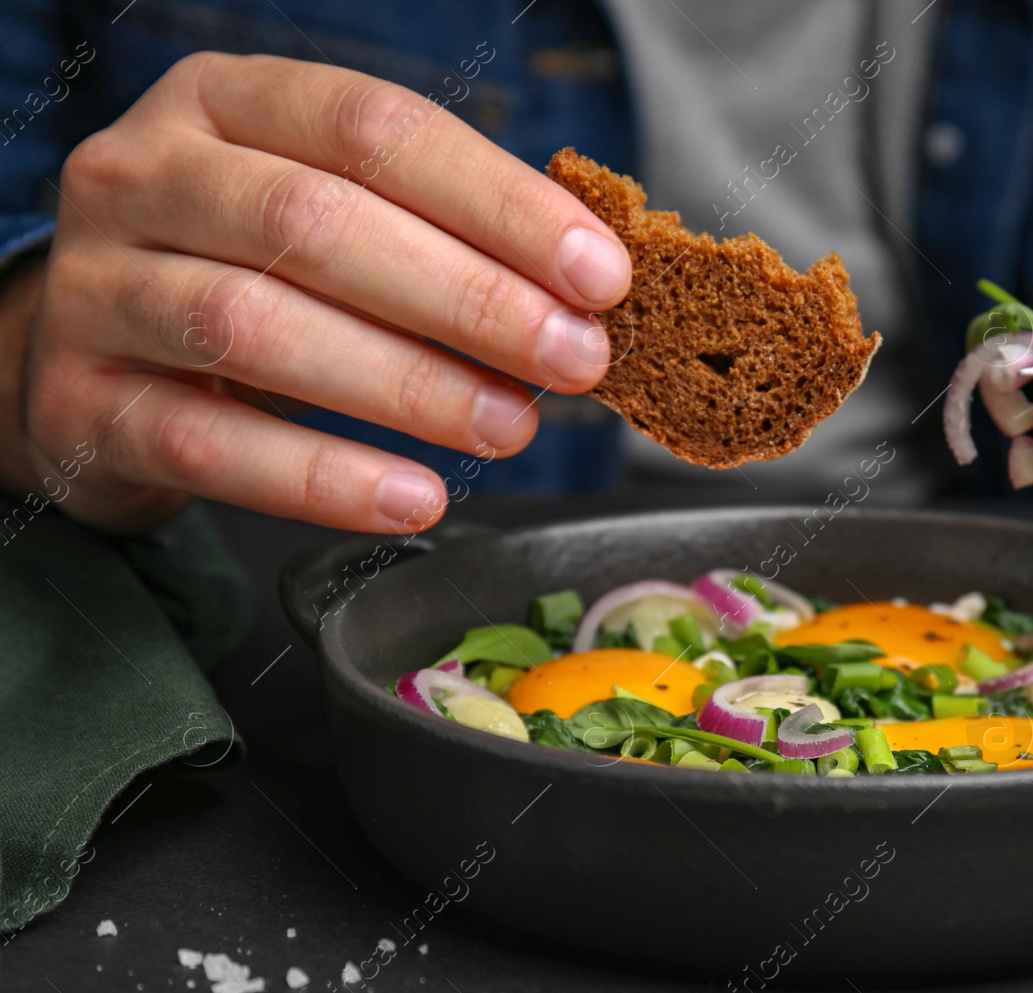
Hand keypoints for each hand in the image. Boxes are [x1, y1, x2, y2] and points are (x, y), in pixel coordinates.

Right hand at [2, 52, 628, 533]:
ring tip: (510, 427)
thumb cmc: (251, 277)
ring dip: (407, 385)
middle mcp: (143, 177)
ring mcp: (99, 289)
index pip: (374, 127)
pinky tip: (414, 497)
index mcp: (224, 103)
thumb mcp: (333, 222)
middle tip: (573, 361)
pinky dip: (323, 478)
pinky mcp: (80, 404)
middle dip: (469, 298)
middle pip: (317, 223)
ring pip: (257, 328)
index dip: (499, 202)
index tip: (599, 275)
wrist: (93, 360)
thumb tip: (586, 292)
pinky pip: (208, 443)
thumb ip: (439, 235)